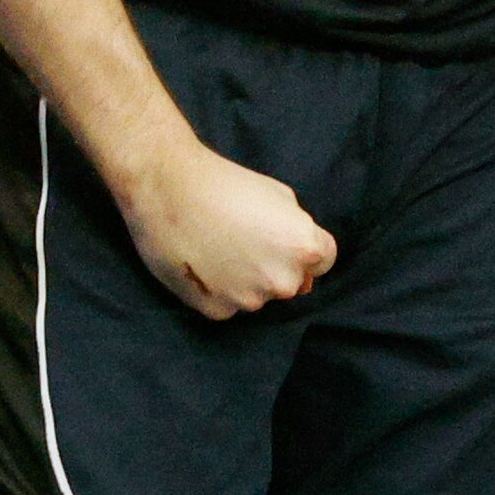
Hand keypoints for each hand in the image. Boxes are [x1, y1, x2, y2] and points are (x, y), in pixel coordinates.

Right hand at [117, 136, 337, 320]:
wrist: (168, 187)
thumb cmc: (224, 183)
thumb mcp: (279, 195)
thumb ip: (297, 229)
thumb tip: (303, 261)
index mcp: (303, 248)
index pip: (325, 260)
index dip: (306, 248)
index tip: (285, 238)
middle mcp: (281, 282)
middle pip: (292, 280)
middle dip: (277, 264)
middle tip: (246, 238)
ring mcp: (249, 300)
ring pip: (258, 294)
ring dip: (247, 279)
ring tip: (219, 246)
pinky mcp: (217, 312)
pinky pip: (229, 304)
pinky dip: (220, 289)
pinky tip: (203, 262)